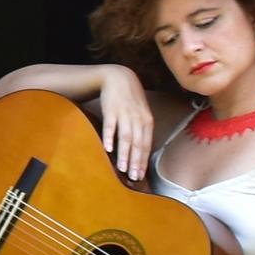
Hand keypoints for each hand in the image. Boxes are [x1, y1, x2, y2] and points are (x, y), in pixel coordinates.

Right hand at [94, 64, 156, 180]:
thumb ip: (141, 129)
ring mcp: (124, 114)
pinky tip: (108, 148)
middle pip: (138, 144)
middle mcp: (138, 118)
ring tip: (121, 168)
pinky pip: (110, 125)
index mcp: (147, 121)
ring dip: (124, 154)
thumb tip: (140, 149)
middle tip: (133, 177)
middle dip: (135, 162)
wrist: (118, 77)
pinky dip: (109, 137)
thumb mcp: (141, 113)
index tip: (140, 175)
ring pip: (126, 137)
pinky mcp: (111, 109)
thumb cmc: (130, 98)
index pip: (146, 145)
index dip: (143, 161)